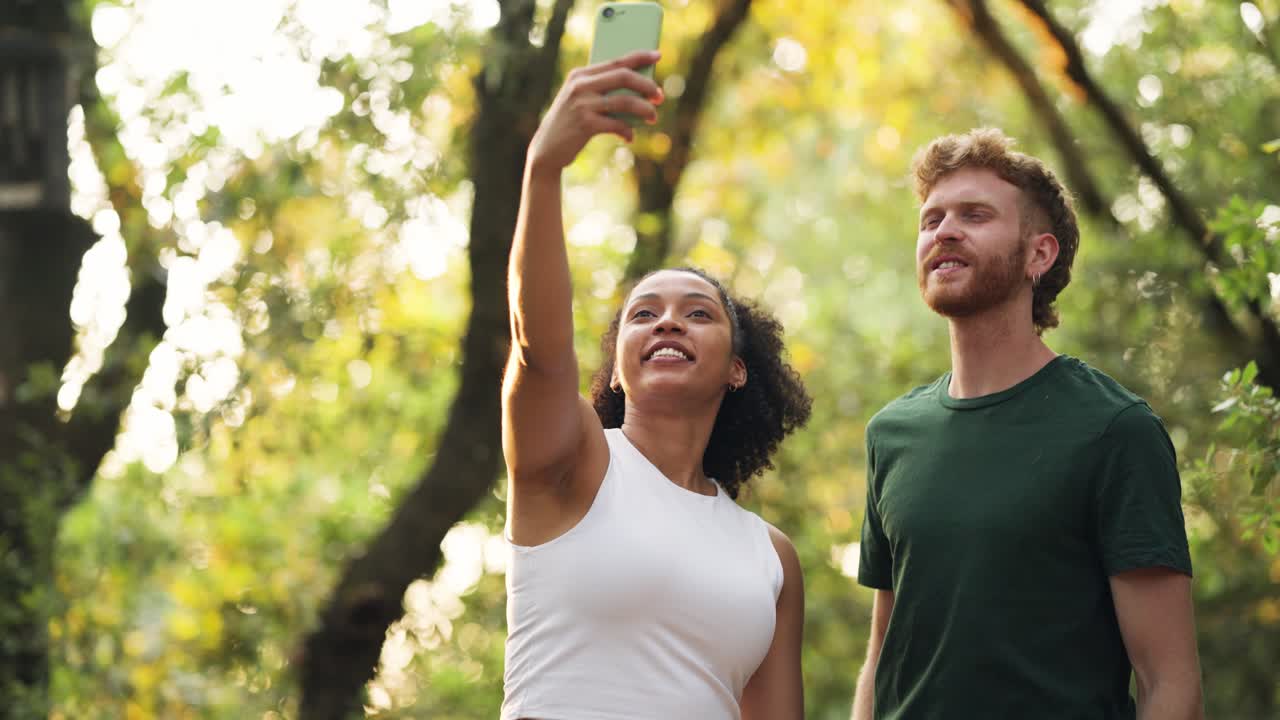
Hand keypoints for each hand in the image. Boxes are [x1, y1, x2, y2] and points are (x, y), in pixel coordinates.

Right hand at [528, 50, 663, 175]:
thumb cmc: (570, 123)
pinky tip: (629, 137)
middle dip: (647, 85)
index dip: (640, 57)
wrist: (547, 150)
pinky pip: (617, 124)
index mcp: (580, 74)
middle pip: (623, 76)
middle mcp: (580, 85)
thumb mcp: (581, 101)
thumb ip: (602, 91)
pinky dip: (627, 131)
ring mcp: (582, 104)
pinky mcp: (585, 124)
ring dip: (644, 110)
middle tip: (660, 96)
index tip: (658, 56)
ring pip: (625, 101)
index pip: (616, 60)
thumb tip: (640, 88)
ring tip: (653, 117)